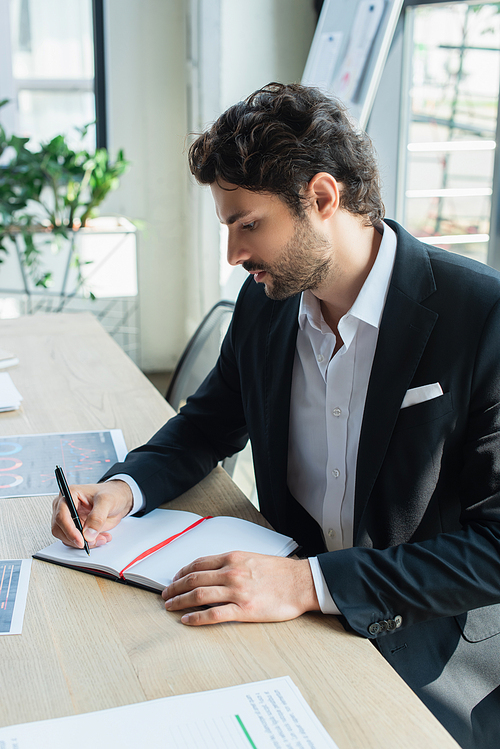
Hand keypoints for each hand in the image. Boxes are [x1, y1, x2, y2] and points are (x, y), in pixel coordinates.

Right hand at [51, 480, 132, 548]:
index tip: (81, 540)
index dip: (69, 530)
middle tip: (94, 541)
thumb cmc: (112, 494)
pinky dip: (88, 543)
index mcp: (69, 494)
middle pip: (60, 529)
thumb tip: (88, 534)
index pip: (61, 516)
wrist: (119, 499)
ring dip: (84, 542)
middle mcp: (65, 507)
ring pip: (67, 538)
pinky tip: (100, 537)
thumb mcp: (107, 501)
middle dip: (77, 539)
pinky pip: (75, 541)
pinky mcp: (74, 528)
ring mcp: (69, 518)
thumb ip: (97, 517)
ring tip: (101, 538)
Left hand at [161, 551, 319, 624]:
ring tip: (170, 607)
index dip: (181, 572)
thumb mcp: (252, 558)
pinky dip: (196, 618)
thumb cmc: (280, 571)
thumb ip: (232, 563)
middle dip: (175, 587)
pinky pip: (214, 615)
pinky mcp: (244, 611)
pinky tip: (187, 620)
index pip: (198, 564)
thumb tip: (212, 571)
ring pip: (199, 596)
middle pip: (194, 579)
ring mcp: (237, 592)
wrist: (301, 583)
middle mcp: (232, 573)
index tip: (174, 579)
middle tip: (165, 595)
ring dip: (180, 602)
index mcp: (233, 558)